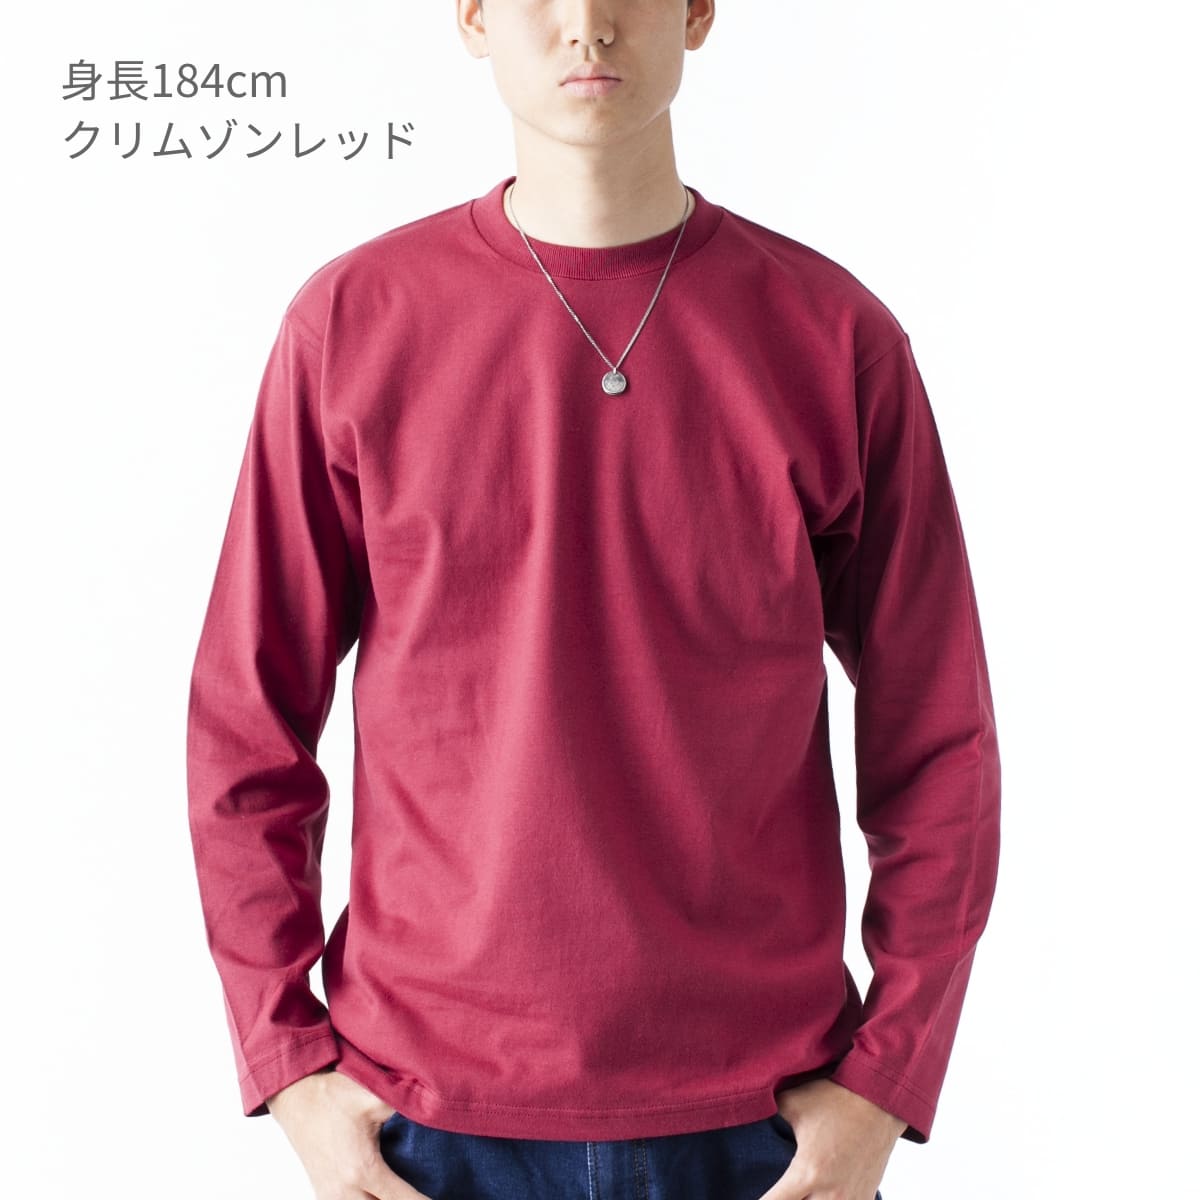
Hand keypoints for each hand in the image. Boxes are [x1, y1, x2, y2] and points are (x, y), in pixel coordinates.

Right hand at [265, 1067, 432, 1199]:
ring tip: (406, 1194)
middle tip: (430, 1194)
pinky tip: (382, 1196)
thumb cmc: (333, 1094)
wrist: (295, 1097)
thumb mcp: (373, 1095)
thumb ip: (406, 1101)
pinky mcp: (323, 1195)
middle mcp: (345, 1192)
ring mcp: (331, 1198)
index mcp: (363, 1169)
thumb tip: (437, 1103)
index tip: (447, 1195)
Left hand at [756, 1078, 905, 1199]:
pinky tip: (818, 1197)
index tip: (749, 1196)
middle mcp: (830, 1194)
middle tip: (778, 1193)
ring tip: (797, 1193)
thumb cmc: (835, 1100)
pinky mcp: (866, 1199)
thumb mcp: (793, 1102)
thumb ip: (768, 1116)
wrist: (879, 1101)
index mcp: (807, 1172)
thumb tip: (748, 1112)